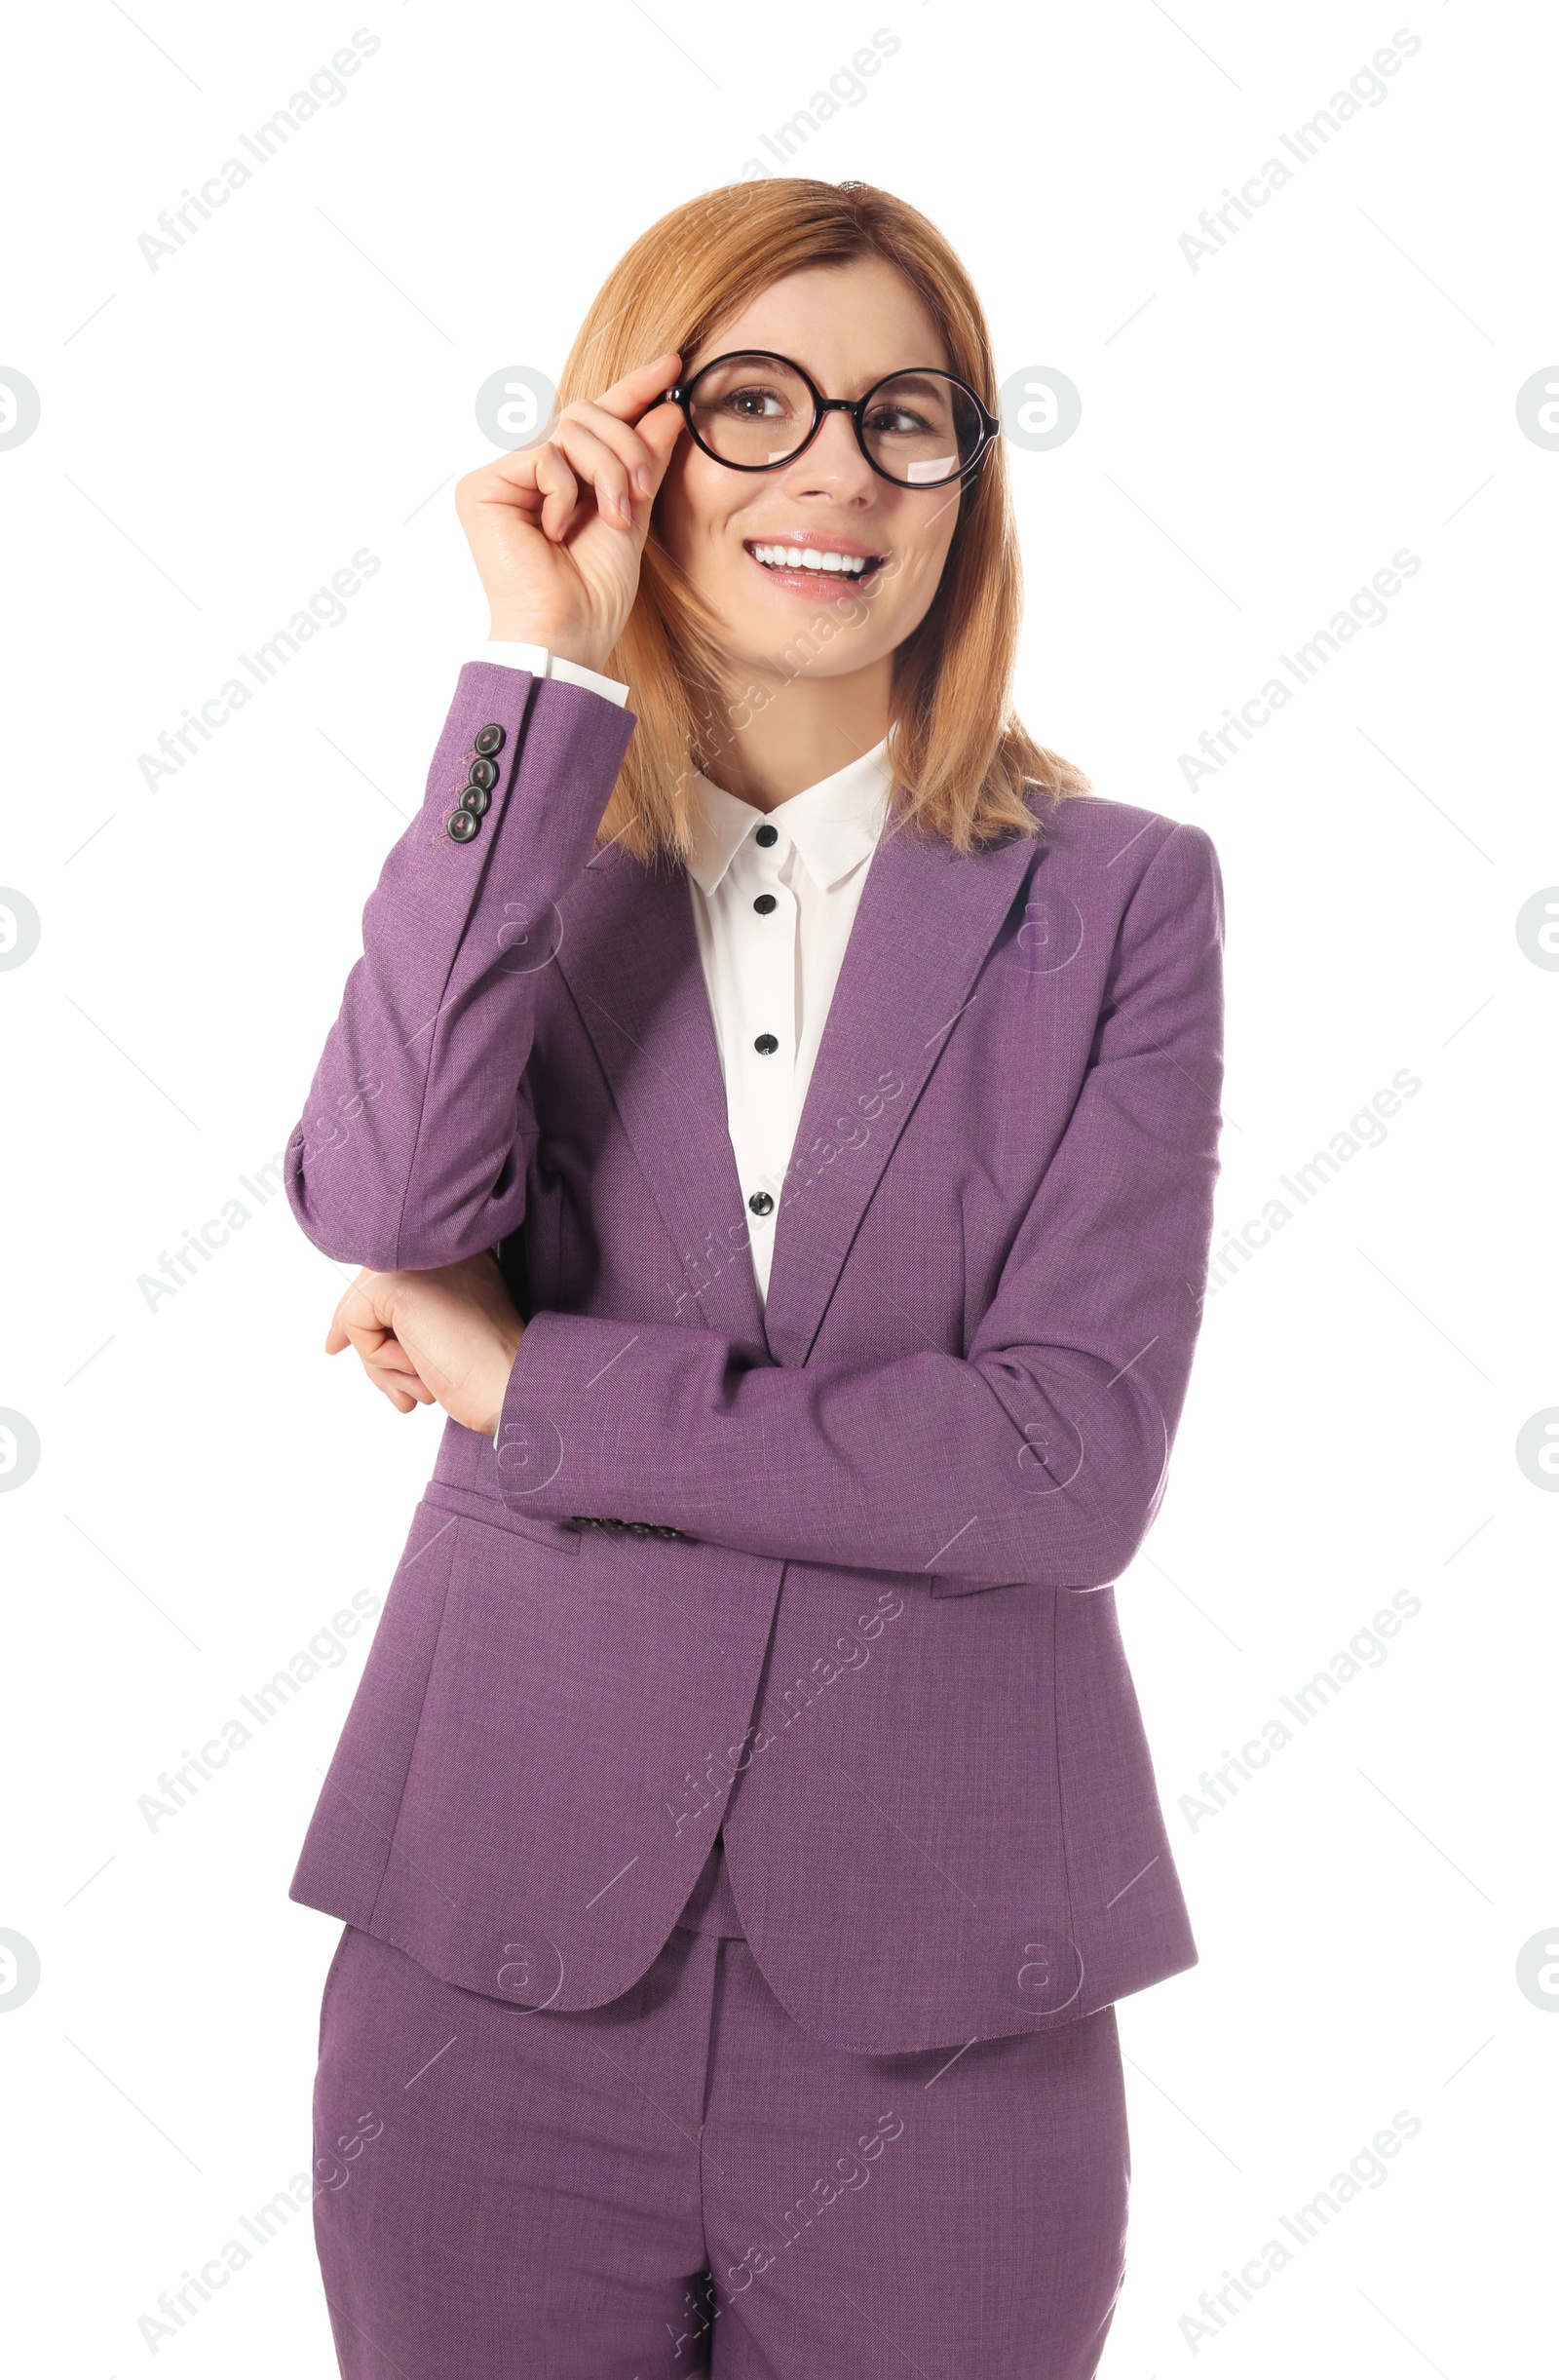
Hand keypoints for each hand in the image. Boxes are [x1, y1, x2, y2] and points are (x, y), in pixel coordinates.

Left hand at [326, 1255, 523, 1437]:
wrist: (515, 1388)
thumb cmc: (491, 1375)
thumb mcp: (446, 1339)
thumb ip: (407, 1324)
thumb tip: (340, 1332)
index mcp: (461, 1257)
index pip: (394, 1275)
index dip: (367, 1313)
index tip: (340, 1344)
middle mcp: (440, 1249)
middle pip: (371, 1288)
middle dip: (359, 1335)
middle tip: (354, 1366)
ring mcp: (418, 1262)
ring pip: (361, 1308)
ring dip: (380, 1362)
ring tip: (419, 1388)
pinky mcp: (397, 1284)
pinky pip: (355, 1323)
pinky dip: (377, 1359)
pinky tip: (421, 1371)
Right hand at [454, 350, 685, 674]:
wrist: (567, 634)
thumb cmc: (594, 593)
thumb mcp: (633, 515)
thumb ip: (644, 461)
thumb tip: (666, 410)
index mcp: (562, 481)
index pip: (596, 422)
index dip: (633, 392)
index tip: (671, 367)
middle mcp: (528, 474)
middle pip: (585, 415)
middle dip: (626, 448)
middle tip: (643, 490)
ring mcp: (504, 479)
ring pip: (569, 431)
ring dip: (607, 471)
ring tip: (611, 516)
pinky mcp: (482, 488)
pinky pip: (543, 454)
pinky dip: (565, 491)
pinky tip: (556, 530)